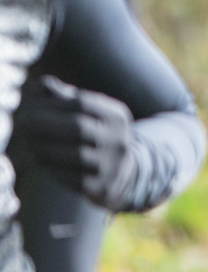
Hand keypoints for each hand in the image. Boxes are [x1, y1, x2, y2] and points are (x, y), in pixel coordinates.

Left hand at [14, 75, 134, 208]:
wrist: (123, 173)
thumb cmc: (97, 135)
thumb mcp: (91, 113)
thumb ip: (66, 97)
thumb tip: (41, 84)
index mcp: (117, 117)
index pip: (82, 103)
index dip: (52, 103)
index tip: (30, 106)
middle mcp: (119, 140)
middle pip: (78, 127)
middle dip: (44, 124)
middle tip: (21, 124)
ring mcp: (112, 165)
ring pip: (73, 154)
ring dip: (44, 147)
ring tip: (28, 142)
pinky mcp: (100, 187)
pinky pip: (69, 176)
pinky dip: (50, 167)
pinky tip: (39, 159)